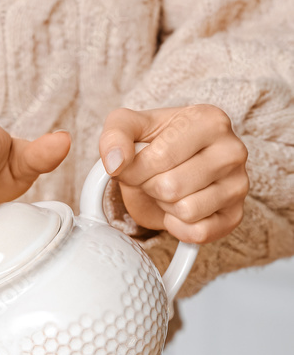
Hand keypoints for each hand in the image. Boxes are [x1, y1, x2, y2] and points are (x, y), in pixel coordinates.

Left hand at [99, 105, 248, 243]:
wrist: (173, 165)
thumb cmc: (154, 143)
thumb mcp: (128, 127)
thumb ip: (114, 136)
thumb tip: (115, 163)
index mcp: (210, 121)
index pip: (161, 158)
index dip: (134, 171)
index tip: (132, 167)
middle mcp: (232, 150)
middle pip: (172, 188)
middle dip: (151, 188)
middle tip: (154, 178)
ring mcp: (239, 184)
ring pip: (186, 211)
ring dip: (166, 207)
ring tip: (169, 190)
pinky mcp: (235, 215)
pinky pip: (199, 233)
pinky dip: (179, 228)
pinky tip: (178, 210)